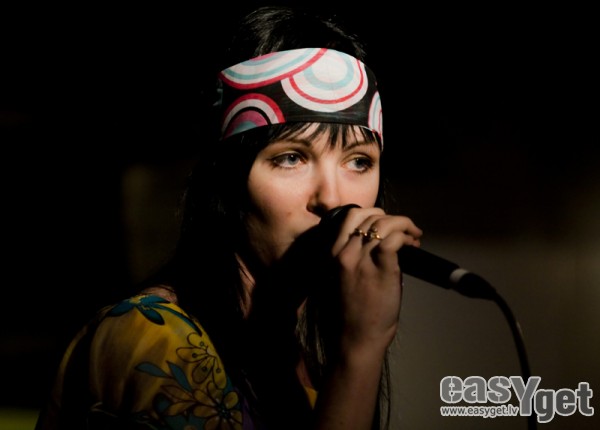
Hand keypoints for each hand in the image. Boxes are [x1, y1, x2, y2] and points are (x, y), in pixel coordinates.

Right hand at [330, 206, 422, 355]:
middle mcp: (344, 253)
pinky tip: (413, 244)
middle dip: (391, 217)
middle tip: (405, 228)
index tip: (386, 223)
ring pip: (383, 224)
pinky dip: (406, 236)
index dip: (373, 214)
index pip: (350, 217)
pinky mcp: (381, 270)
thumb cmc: (352, 313)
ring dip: (403, 224)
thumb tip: (381, 243)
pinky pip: (394, 239)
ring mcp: (362, 261)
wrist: (355, 338)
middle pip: (369, 217)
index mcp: (333, 254)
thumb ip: (355, 258)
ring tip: (413, 236)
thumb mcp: (344, 278)